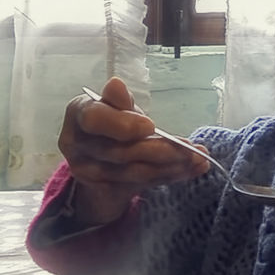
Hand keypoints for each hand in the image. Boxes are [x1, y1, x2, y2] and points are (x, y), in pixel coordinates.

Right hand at [57, 77, 207, 229]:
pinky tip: (195, 169)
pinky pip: (144, 185)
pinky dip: (172, 176)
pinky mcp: (107, 190)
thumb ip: (119, 100)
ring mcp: (89, 172)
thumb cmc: (111, 120)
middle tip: (190, 148)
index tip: (150, 126)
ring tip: (198, 159)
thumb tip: (116, 85)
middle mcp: (77, 145)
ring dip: (170, 167)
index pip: (94, 119)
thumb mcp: (116, 105)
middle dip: (158, 151)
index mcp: (78, 114)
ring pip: (134, 173)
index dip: (122, 124)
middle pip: (119, 152)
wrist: (99, 155)